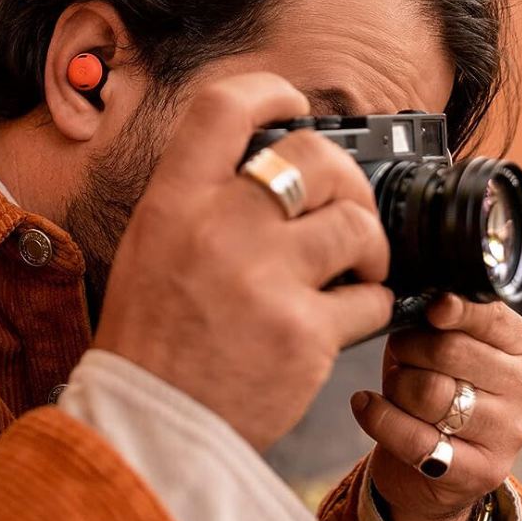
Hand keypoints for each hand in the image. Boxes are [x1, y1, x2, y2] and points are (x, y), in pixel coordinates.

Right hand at [94, 73, 394, 450]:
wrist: (152, 429)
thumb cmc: (151, 341)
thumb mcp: (151, 248)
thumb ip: (200, 201)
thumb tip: (264, 166)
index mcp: (174, 204)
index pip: (223, 108)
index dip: (269, 91)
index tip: (292, 103)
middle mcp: (218, 229)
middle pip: (315, 157)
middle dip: (346, 177)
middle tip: (346, 205)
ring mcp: (264, 279)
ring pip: (356, 224)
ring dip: (369, 245)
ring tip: (355, 268)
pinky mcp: (304, 332)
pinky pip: (371, 298)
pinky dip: (370, 305)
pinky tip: (345, 317)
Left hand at [349, 295, 521, 520]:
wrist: (429, 460)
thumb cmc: (430, 382)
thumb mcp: (434, 342)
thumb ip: (433, 319)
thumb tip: (419, 298)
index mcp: (519, 346)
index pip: (489, 316)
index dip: (454, 308)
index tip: (432, 307)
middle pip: (448, 350)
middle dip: (407, 347)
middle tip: (397, 353)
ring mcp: (508, 431)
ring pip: (430, 393)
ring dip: (396, 385)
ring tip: (392, 385)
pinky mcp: (484, 471)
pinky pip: (416, 438)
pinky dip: (380, 418)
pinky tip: (366, 404)